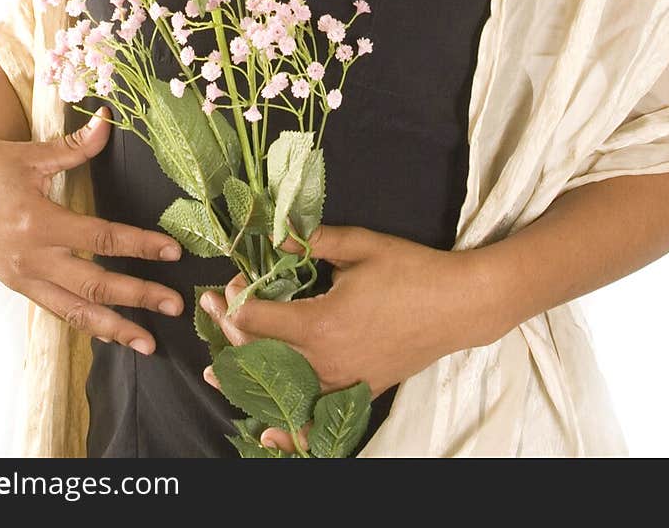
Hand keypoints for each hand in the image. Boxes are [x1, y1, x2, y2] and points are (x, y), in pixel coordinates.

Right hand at [0, 105, 184, 351]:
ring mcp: (23, 277)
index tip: (173, 252)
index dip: (140, 246)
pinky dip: (85, 324)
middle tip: (176, 305)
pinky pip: (56, 310)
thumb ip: (75, 146)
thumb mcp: (31, 154)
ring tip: (148, 344)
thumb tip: (108, 120)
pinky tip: (110, 334)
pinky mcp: (17, 285)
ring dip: (114, 329)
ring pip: (75, 311)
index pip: (102, 240)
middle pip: (95, 285)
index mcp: (39, 222)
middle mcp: (33, 258)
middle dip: (138, 297)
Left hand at [200, 223, 491, 454]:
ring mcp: (342, 381)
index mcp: (321, 322)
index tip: (232, 283)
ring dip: (245, 377)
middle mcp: (326, 360)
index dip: (236, 301)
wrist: (458, 305)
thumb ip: (313, 240)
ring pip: (281, 388)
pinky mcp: (358, 391)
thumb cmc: (410, 270)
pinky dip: (289, 428)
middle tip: (210, 307)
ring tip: (214, 369)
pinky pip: (316, 416)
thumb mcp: (360, 245)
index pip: (257, 320)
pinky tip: (267, 434)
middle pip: (261, 355)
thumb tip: (275, 233)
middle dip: (229, 332)